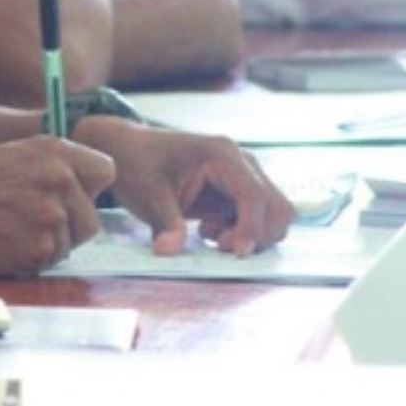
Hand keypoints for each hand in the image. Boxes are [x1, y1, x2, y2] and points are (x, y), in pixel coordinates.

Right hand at [0, 137, 114, 275]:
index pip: (106, 171)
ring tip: (15, 231)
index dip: (90, 189)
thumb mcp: (16, 154)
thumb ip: (56, 163)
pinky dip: (34, 259)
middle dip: (70, 226)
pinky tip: (8, 245)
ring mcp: (52, 214)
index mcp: (55, 151)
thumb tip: (94, 180)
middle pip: (92, 217)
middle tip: (33, 223)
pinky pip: (52, 260)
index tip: (72, 197)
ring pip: (73, 241)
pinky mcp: (41, 247)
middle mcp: (59, 178)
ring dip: (50, 243)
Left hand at [73, 118, 292, 257]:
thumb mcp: (147, 196)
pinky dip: (243, 232)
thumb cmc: (137, 166)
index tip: (236, 254)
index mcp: (221, 155)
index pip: (253, 195)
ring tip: (211, 236)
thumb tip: (168, 251)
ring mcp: (243, 176)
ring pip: (273, 214)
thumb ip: (164, 224)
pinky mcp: (238, 190)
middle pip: (277, 206)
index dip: (251, 228)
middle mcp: (241, 162)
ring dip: (251, 235)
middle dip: (256, 234)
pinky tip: (208, 230)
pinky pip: (258, 218)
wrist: (128, 151)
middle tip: (217, 244)